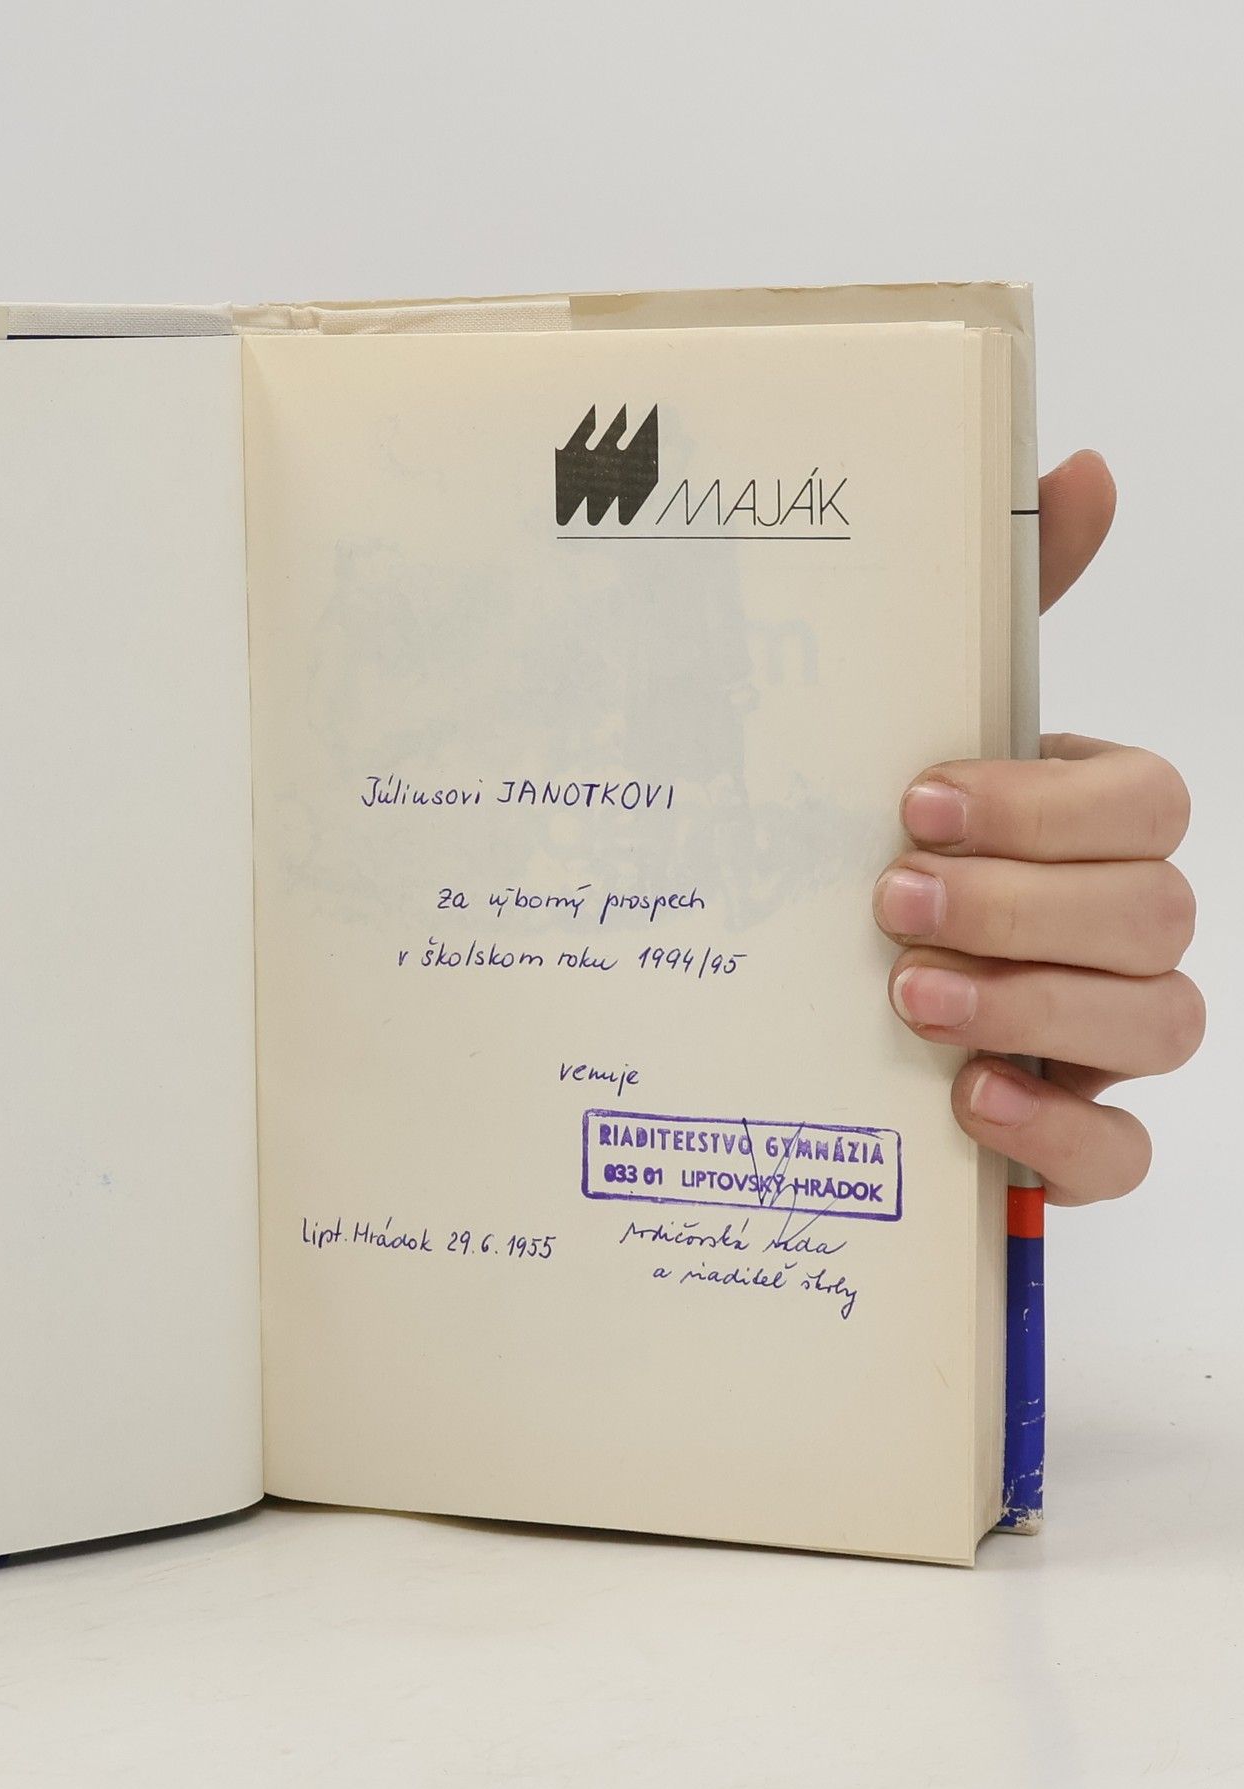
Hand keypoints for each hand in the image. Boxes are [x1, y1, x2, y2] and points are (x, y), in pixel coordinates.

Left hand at [873, 450, 1201, 1204]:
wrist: (798, 1002)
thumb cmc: (877, 853)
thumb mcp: (912, 731)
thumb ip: (1000, 612)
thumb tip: (1083, 466)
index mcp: (1085, 828)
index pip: (1146, 801)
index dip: (1046, 805)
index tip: (917, 800)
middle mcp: (1114, 929)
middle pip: (1156, 909)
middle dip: (1024, 903)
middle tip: (892, 899)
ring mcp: (1103, 1037)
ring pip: (1161, 1021)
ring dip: (1035, 1004)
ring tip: (908, 998)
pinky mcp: (1070, 1138)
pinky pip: (1123, 1152)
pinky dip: (1063, 1132)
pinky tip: (970, 1102)